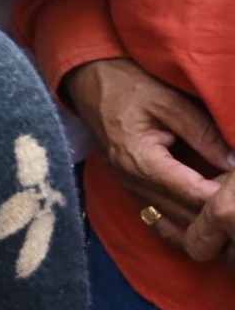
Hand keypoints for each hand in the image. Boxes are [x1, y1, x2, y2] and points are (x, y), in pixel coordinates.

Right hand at [68, 58, 234, 269]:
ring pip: (172, 223)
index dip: (220, 197)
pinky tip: (201, 226)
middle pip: (183, 213)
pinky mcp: (130, 187)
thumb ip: (202, 132)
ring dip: (201, 224)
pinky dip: (181, 226)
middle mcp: (132, 181)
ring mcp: (129, 187)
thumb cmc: (129, 86)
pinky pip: (158, 219)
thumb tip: (234, 162)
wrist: (90, 83)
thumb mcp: (169, 101)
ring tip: (224, 217)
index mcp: (140, 159)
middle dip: (214, 214)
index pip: (190, 192)